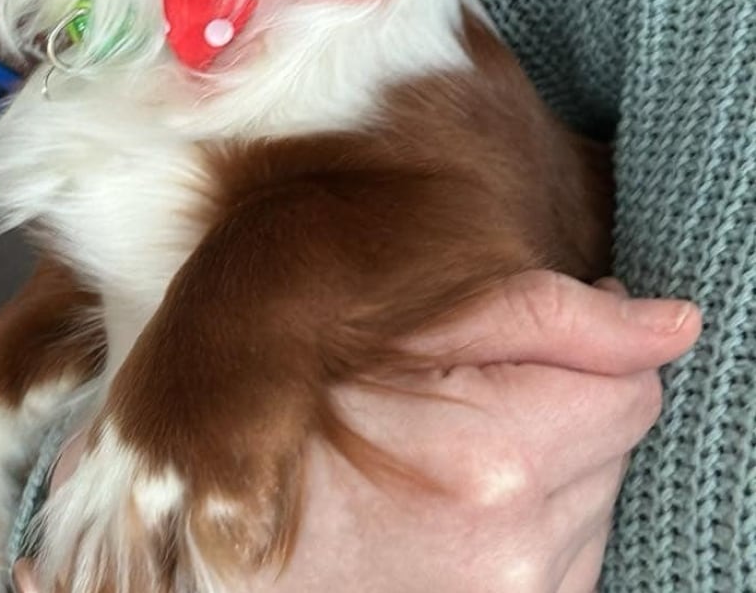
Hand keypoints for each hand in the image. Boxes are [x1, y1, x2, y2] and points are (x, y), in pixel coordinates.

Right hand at [13, 272, 699, 592]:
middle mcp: (515, 552)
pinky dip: (531, 515)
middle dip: (560, 399)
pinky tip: (452, 494)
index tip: (514, 335)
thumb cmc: (276, 406)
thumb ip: (538, 314)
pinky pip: (568, 555)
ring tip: (443, 438)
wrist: (201, 533)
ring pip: (598, 500)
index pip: (630, 386)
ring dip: (548, 459)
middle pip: (617, 442)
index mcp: (492, 460)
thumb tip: (668, 320)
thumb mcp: (387, 326)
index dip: (587, 342)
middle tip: (453, 384)